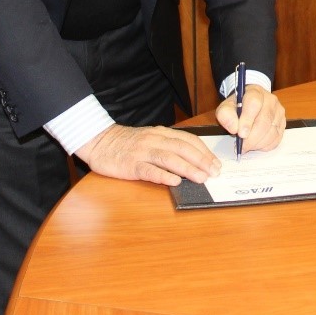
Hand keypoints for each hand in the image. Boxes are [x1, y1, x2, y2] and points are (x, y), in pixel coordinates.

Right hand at [76, 123, 220, 185]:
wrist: (99, 141)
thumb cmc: (128, 143)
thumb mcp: (151, 138)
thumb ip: (169, 146)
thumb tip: (193, 160)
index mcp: (161, 133)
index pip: (188, 140)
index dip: (204, 152)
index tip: (216, 163)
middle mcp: (154, 140)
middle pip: (183, 148)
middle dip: (201, 161)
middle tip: (214, 172)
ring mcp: (142, 152)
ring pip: (169, 158)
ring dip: (188, 168)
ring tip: (201, 178)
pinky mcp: (130, 164)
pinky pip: (149, 170)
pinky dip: (163, 175)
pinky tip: (174, 181)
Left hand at [215, 85, 285, 152]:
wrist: (251, 103)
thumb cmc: (238, 106)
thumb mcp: (226, 107)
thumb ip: (225, 115)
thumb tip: (233, 128)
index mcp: (255, 92)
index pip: (254, 104)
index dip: (247, 121)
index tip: (240, 134)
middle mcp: (270, 100)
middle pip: (264, 121)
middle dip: (252, 138)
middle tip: (242, 147)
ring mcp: (279, 112)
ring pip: (272, 132)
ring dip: (258, 143)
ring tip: (248, 145)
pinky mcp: (283, 123)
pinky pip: (276, 139)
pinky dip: (265, 146)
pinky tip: (257, 144)